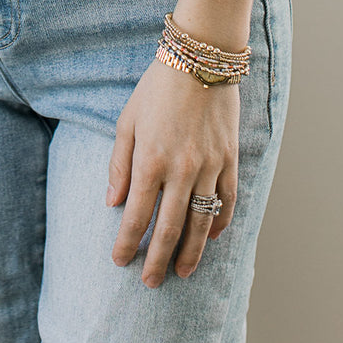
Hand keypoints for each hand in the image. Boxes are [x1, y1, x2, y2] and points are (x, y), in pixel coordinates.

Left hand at [107, 58, 239, 286]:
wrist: (200, 60)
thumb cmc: (156, 88)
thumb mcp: (127, 120)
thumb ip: (119, 164)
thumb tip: (113, 202)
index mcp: (150, 160)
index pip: (136, 216)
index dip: (126, 243)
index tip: (119, 261)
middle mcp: (180, 169)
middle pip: (169, 228)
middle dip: (156, 259)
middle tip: (150, 283)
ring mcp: (209, 166)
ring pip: (201, 222)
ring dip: (191, 252)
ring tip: (181, 272)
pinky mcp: (230, 159)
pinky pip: (227, 200)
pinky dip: (221, 223)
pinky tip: (213, 237)